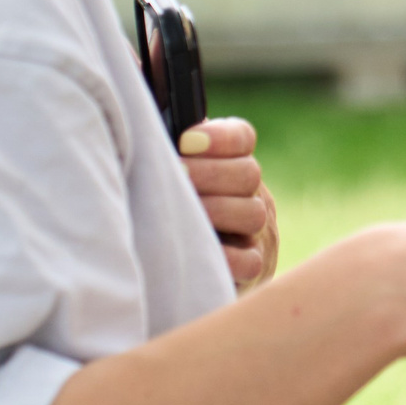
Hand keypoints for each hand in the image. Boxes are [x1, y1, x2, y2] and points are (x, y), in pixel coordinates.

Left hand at [180, 117, 279, 289]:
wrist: (187, 272)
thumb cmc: (169, 217)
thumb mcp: (175, 180)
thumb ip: (170, 156)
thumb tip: (146, 132)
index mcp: (235, 165)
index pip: (243, 137)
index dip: (219, 137)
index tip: (186, 140)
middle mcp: (255, 195)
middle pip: (248, 173)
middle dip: (208, 172)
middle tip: (175, 174)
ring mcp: (259, 233)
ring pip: (252, 213)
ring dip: (214, 209)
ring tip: (180, 211)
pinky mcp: (256, 269)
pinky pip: (249, 261)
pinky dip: (223, 255)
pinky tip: (195, 247)